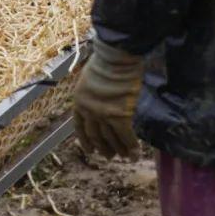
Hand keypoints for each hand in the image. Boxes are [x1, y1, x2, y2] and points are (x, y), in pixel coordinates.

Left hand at [73, 38, 143, 158]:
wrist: (115, 58)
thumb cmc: (105, 63)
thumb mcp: (90, 80)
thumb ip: (94, 95)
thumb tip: (104, 103)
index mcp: (78, 102)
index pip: (80, 127)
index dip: (85, 141)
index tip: (89, 151)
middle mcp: (88, 111)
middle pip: (95, 135)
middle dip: (103, 148)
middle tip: (110, 157)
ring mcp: (103, 115)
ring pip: (111, 138)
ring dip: (119, 150)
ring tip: (125, 157)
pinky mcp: (120, 116)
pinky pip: (126, 136)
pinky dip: (131, 146)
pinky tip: (135, 153)